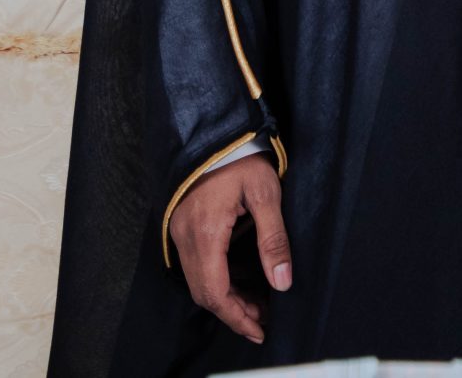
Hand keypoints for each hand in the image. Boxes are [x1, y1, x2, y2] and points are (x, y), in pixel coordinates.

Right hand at [168, 153, 289, 344]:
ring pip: (197, 282)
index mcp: (205, 232)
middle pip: (204, 292)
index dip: (237, 316)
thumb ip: (274, 239)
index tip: (259, 330)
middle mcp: (185, 237)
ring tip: (256, 306)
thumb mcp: (266, 194)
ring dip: (224, 299)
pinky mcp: (181, 227)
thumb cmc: (242, 158)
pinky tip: (238, 284)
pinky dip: (215, 282)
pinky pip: (195, 267)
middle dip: (233, 312)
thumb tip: (282, 282)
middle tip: (262, 320)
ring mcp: (179, 232)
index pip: (215, 291)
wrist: (215, 132)